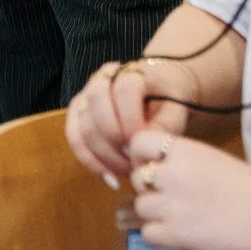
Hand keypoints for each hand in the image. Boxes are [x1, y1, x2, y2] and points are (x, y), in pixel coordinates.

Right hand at [67, 60, 189, 186]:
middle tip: (134, 163)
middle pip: (96, 105)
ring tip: (126, 173)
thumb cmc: (169, 103)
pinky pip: (74, 138)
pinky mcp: (77, 111)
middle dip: (114, 141)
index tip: (144, 146)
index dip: (132, 122)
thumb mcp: (176, 113)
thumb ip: (163, 127)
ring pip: (83, 125)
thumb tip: (140, 150)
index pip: (124, 92)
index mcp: (132, 72)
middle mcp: (104, 78)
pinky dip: (89, 161)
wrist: (159, 93)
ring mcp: (86, 93)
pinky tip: (109, 177)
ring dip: (103, 156)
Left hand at [128, 129, 250, 249]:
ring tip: (180, 220)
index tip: (152, 167)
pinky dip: (160, 237)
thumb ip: (188, 166)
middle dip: (150, 189)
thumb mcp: (218, 164)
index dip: (141, 157)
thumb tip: (166, 176)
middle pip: (137, 177)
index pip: (139, 142)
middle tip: (171, 199)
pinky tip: (181, 236)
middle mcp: (173, 173)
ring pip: (139, 206)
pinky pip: (147, 233)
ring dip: (155, 215)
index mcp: (187, 150)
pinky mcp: (175, 234)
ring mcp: (171, 203)